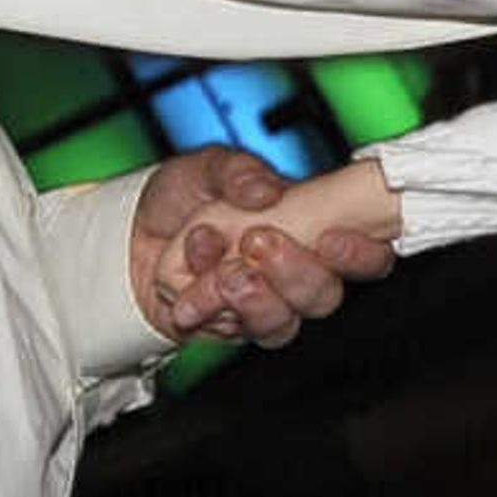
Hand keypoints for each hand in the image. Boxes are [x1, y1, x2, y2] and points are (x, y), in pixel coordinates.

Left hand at [127, 145, 395, 351]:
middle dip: (295, 273)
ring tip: (223, 271)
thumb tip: (264, 190)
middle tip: (258, 242)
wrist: (131, 233)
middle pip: (325, 296)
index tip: (333, 238)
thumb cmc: (183, 196)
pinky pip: (235, 331)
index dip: (361, 253)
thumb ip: (239, 170)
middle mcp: (296, 273)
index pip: (365, 253)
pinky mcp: (230, 327)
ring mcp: (265, 304)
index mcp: (313, 228)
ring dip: (255, 298)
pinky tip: (192, 286)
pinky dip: (213, 307)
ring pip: (284, 322)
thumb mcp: (209, 165)